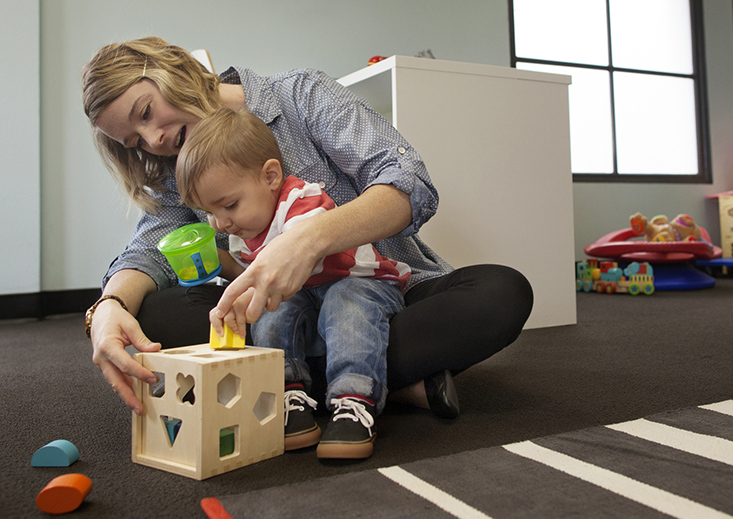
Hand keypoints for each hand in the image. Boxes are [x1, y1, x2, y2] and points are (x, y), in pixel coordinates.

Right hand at [90, 299, 160, 414]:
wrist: (100, 316)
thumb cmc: (114, 318)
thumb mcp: (130, 325)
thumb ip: (142, 339)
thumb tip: (155, 349)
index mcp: (107, 346)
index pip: (125, 364)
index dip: (139, 373)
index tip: (152, 379)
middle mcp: (101, 358)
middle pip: (115, 381)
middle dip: (128, 396)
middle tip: (139, 408)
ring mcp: (101, 363)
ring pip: (114, 383)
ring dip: (126, 395)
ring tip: (137, 406)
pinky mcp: (105, 366)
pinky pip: (115, 378)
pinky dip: (124, 387)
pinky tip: (133, 394)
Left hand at [211, 230, 317, 335]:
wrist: (305, 243)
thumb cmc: (283, 246)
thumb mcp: (261, 258)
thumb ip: (253, 274)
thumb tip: (246, 288)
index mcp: (254, 270)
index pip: (233, 291)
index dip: (223, 304)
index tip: (219, 312)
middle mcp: (266, 281)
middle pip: (252, 312)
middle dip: (250, 317)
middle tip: (250, 314)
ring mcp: (280, 287)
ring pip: (270, 308)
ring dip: (269, 304)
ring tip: (273, 290)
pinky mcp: (292, 290)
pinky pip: (283, 300)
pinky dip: (282, 296)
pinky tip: (285, 282)